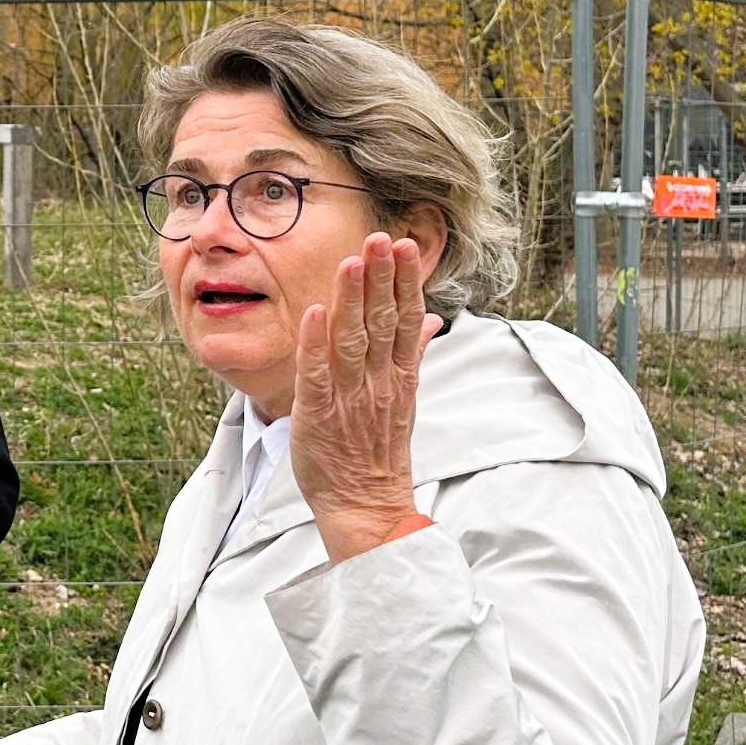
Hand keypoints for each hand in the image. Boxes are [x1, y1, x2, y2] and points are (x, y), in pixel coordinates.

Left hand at [287, 231, 440, 562]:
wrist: (367, 507)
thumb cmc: (379, 451)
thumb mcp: (404, 398)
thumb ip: (413, 354)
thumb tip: (432, 318)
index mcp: (399, 376)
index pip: (406, 319)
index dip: (405, 281)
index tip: (405, 245)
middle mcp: (378, 382)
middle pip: (383, 322)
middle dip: (381, 278)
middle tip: (381, 237)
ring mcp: (349, 397)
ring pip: (352, 340)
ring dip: (351, 299)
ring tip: (352, 261)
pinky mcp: (317, 414)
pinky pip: (315, 374)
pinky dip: (314, 343)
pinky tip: (313, 311)